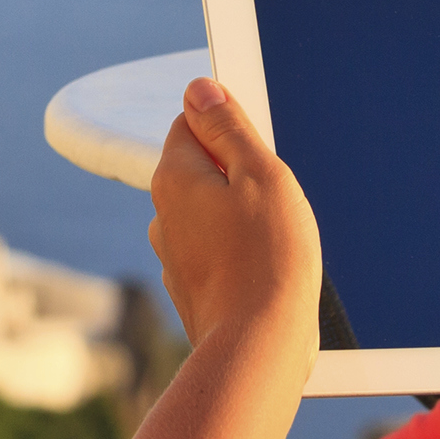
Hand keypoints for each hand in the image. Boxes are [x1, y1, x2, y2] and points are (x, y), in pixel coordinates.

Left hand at [148, 77, 322, 355]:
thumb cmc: (269, 259)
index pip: (190, 123)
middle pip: (200, 169)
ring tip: (275, 242)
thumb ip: (228, 128)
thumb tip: (199, 89)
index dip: (231, 131)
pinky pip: (215, 254)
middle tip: (276, 202)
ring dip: (240, 219)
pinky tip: (266, 272)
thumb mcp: (261, 174)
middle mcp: (163, 215)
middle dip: (238, 176)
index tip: (262, 157)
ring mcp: (174, 256)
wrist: (258, 349)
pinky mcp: (191, 290)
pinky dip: (238, 255)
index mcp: (174, 178)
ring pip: (210, 215)